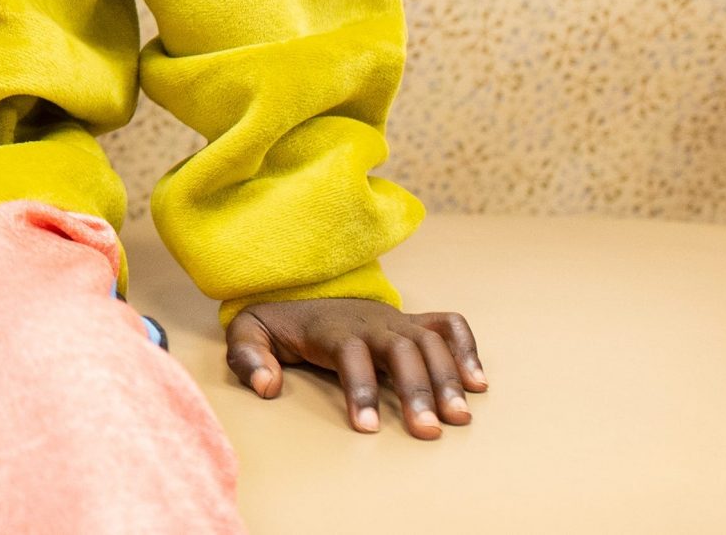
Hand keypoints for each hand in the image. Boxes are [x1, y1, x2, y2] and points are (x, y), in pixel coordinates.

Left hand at [227, 298, 486, 437]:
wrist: (299, 294)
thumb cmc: (278, 326)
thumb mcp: (248, 335)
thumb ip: (249, 358)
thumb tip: (267, 386)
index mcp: (329, 328)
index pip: (350, 354)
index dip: (361, 389)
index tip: (368, 429)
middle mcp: (368, 321)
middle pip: (399, 349)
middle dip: (415, 389)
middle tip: (428, 432)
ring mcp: (394, 320)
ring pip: (428, 342)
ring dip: (447, 378)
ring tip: (459, 418)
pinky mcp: (411, 322)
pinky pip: (448, 326)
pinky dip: (466, 348)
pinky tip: (477, 383)